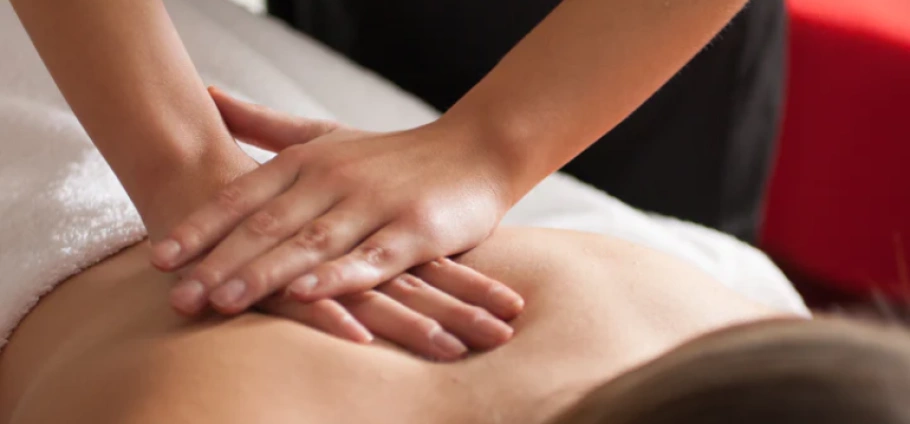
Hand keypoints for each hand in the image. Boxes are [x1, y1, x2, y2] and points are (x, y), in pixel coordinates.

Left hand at [154, 144, 514, 359]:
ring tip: (223, 302)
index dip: (201, 227)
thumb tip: (207, 96)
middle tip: (178, 298)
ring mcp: (375, 205)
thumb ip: (264, 124)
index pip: (244, 195)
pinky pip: (370, 258)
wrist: (475, 151)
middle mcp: (336, 179)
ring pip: (311, 244)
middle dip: (220, 262)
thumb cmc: (393, 153)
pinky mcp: (414, 230)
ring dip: (265, 273)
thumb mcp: (326, 135)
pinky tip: (305, 294)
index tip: (159, 258)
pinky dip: (337, 277)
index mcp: (309, 160)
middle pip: (268, 225)